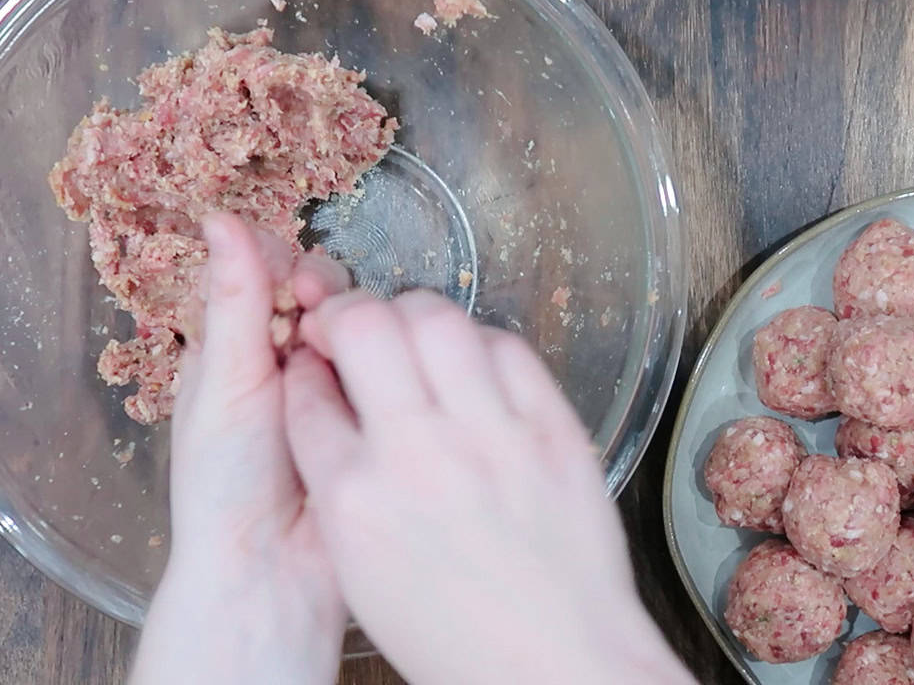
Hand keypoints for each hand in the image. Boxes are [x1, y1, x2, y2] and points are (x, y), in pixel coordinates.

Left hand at [131, 214, 350, 684]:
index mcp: (235, 345)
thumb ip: (236, 300)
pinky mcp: (372, 407)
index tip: (292, 278)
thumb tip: (219, 217)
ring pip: (357, 321)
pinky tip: (385, 366)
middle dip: (324, 289)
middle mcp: (284, 356)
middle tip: (316, 310)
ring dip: (355, 324)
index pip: (264, 269)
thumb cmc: (228, 481)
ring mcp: (332, 382)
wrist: (274, 568)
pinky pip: (387, 361)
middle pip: (319, 289)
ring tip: (340, 352)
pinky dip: (387, 355)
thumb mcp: (226, 381)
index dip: (282, 260)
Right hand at [283, 290, 694, 684]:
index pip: (305, 396)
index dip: (305, 367)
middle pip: (363, 327)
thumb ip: (341, 488)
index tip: (315, 361)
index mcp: (355, 504)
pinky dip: (484, 343)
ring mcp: (492, 436)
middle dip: (346, 313)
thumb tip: (334, 413)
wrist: (560, 661)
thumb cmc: (460, 635)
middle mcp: (419, 457)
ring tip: (415, 336)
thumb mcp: (364, 572)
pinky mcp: (553, 429)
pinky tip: (476, 366)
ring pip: (437, 319)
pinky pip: (510, 347)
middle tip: (355, 327)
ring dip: (414, 315)